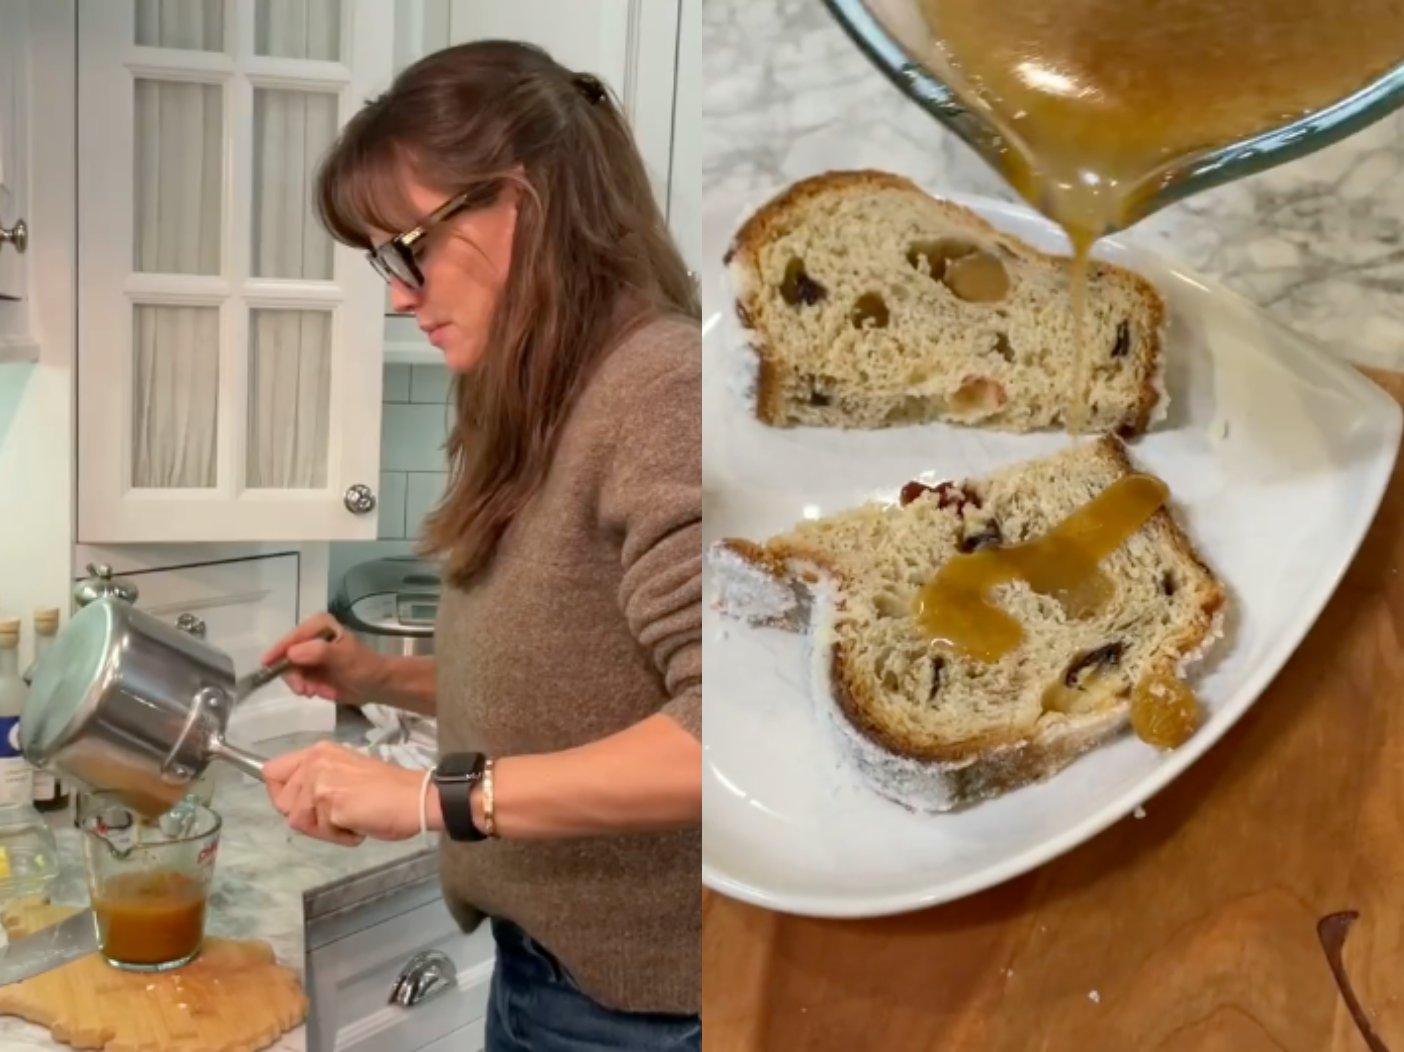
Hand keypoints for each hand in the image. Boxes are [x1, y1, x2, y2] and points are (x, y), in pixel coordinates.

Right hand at [262, 614, 383, 705]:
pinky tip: (323, 692)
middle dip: (295, 676)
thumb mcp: (342, 657)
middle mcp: (311, 636)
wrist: (376, 685)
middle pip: (287, 657)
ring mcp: (310, 654)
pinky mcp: (312, 670)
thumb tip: (292, 653)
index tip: (267, 666)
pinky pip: (299, 681)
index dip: (278, 652)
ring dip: (303, 685)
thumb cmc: (363, 666)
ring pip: (291, 672)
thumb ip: (318, 652)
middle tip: (306, 690)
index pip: (291, 638)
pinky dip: (309, 689)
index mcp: (319, 625)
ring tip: (319, 692)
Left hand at [263, 742, 431, 844]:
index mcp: (318, 751)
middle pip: (281, 802)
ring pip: (299, 820)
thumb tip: (294, 802)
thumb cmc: (387, 789)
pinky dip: (340, 835)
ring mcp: (322, 782)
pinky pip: (322, 832)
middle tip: (336, 814)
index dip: (279, 793)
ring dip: (325, 828)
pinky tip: (360, 824)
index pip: (271, 771)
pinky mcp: (331, 803)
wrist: (416, 797)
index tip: (301, 805)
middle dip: (306, 816)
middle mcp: (316, 762)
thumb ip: (318, 780)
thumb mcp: (344, 773)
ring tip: (352, 818)